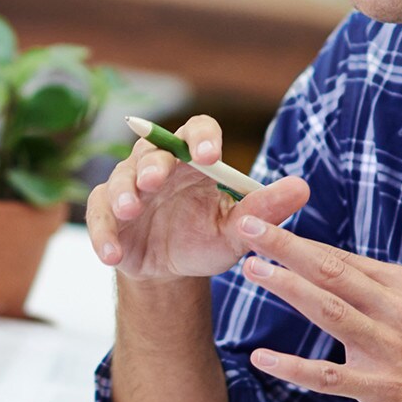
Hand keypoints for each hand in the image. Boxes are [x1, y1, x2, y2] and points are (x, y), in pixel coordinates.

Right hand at [85, 114, 308, 283]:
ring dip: (123, 192)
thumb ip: (264, 210)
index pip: (197, 131)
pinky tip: (112, 254)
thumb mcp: (237, 229)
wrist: (172, 270)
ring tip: (130, 209)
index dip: (202, 138)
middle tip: (156, 179)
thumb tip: (302, 188)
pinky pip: (99, 216)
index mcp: (195, 160)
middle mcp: (160, 165)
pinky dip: (103, 233)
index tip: (210, 155)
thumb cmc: (206, 238)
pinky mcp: (107, 213)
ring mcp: (129, 187)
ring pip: (120, 178)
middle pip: (152, 150)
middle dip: (153, 164)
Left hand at [234, 217, 401, 401]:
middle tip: (248, 225)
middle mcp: (399, 311)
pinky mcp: (385, 389)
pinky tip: (262, 358)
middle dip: (287, 245)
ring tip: (252, 268)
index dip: (300, 239)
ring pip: (330, 309)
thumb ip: (376, 291)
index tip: (264, 222)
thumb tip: (326, 265)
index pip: (342, 257)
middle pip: (332, 270)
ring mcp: (392, 349)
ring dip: (287, 287)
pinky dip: (293, 367)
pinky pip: (329, 375)